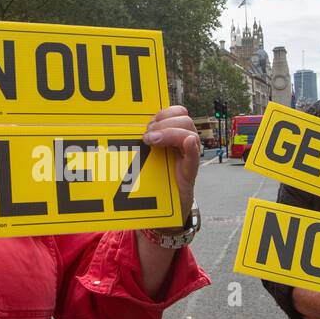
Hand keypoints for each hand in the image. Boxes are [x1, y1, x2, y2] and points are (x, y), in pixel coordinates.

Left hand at [142, 105, 200, 221]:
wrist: (164, 207)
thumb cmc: (154, 179)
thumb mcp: (145, 156)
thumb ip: (143, 141)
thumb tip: (125, 126)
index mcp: (175, 135)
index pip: (178, 111)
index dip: (164, 113)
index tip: (148, 125)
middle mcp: (185, 143)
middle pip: (184, 119)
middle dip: (164, 123)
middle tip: (148, 137)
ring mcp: (188, 157)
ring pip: (189, 133)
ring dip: (170, 133)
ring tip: (153, 142)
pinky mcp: (189, 173)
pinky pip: (194, 157)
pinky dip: (191, 148)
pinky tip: (188, 143)